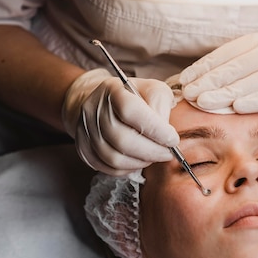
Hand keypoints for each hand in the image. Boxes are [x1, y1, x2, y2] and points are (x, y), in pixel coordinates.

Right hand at [62, 69, 178, 174]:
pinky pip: (107, 167)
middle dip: (152, 151)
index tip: (173, 139)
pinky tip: (139, 160)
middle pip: (122, 140)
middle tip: (168, 153)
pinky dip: (128, 169)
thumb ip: (161, 104)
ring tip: (155, 156)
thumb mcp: (152, 89)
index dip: (155, 129)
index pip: (131, 112)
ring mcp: (85, 131)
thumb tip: (164, 131)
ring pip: (114, 158)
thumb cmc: (133, 95)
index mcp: (113, 91)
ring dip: (141, 162)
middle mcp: (94, 110)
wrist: (101, 100)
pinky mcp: (84, 148)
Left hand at [179, 31, 257, 128]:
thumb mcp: (255, 70)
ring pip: (253, 81)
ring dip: (226, 93)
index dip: (204, 67)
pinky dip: (255, 101)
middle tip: (190, 94)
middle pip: (238, 66)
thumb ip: (232, 72)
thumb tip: (194, 82)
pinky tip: (237, 107)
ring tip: (205, 102)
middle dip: (210, 81)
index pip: (227, 52)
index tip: (185, 80)